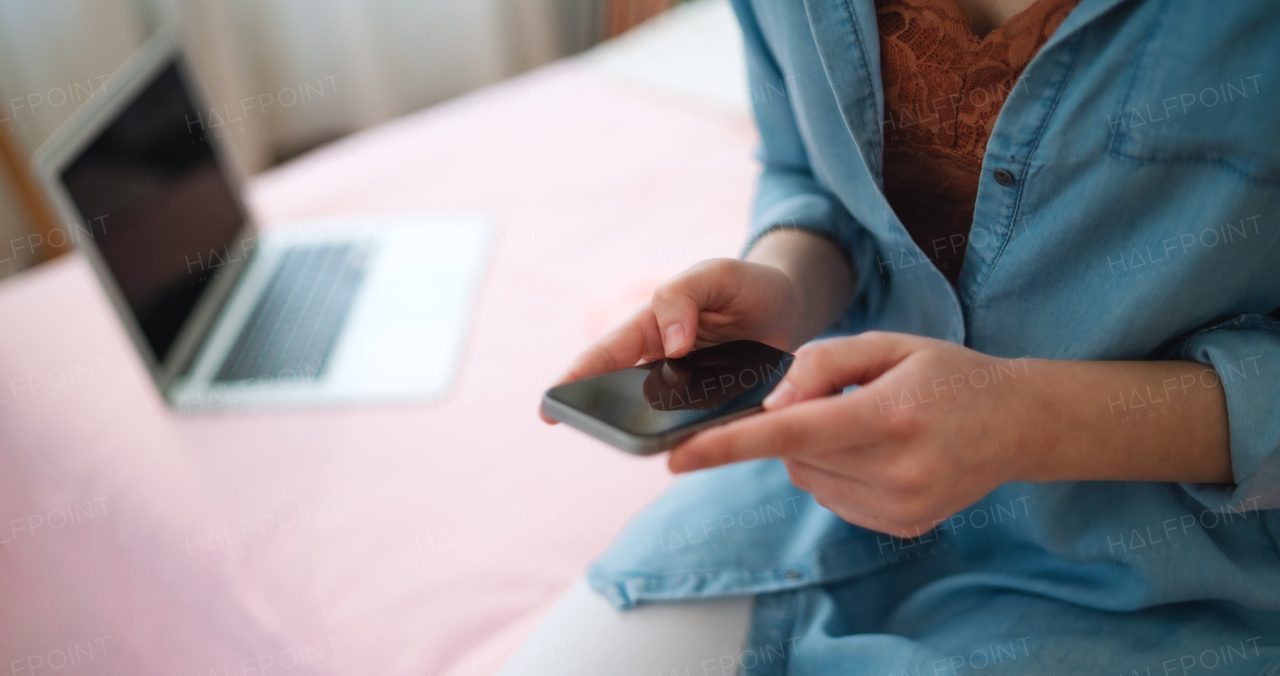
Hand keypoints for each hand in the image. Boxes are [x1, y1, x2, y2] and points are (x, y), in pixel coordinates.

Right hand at [541, 229, 855, 423]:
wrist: (789, 307)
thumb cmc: (744, 285)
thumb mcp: (716, 274)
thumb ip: (685, 295)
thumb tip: (671, 344)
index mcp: (650, 327)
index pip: (606, 355)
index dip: (575, 379)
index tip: (549, 407)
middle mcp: (661, 363)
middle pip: (624, 395)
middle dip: (607, 413)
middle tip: (597, 431)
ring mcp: (687, 390)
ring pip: (660, 418)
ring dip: (654, 432)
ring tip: (649, 446)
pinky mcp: (716, 410)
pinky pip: (701, 427)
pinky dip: (699, 438)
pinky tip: (702, 447)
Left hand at [667, 332, 1033, 535]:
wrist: (1018, 424)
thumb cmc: (947, 373)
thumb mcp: (888, 343)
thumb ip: (823, 363)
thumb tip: (770, 402)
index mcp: (890, 416)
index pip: (791, 433)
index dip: (728, 445)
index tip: (676, 459)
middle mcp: (896, 470)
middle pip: (794, 454)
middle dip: (790, 425)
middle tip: (836, 398)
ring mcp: (901, 506)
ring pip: (808, 479)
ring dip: (812, 451)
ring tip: (865, 423)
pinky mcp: (902, 526)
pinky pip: (832, 498)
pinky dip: (834, 472)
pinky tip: (876, 451)